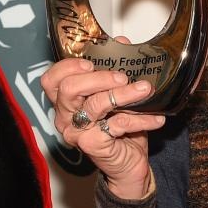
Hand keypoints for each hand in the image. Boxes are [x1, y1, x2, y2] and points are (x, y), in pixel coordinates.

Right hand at [41, 55, 164, 199]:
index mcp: (65, 102)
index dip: (68, 66)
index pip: (51, 80)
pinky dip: (141, 119)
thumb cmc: (119, 129)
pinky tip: (156, 118)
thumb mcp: (117, 96)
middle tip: (122, 77)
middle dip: (99, 77)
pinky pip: (118, 124)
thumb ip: (115, 70)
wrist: (128, 164)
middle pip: (69, 88)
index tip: (91, 62)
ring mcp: (77, 132)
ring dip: (125, 94)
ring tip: (146, 89)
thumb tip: (122, 43)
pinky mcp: (93, 145)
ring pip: (96, 104)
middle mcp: (65, 117)